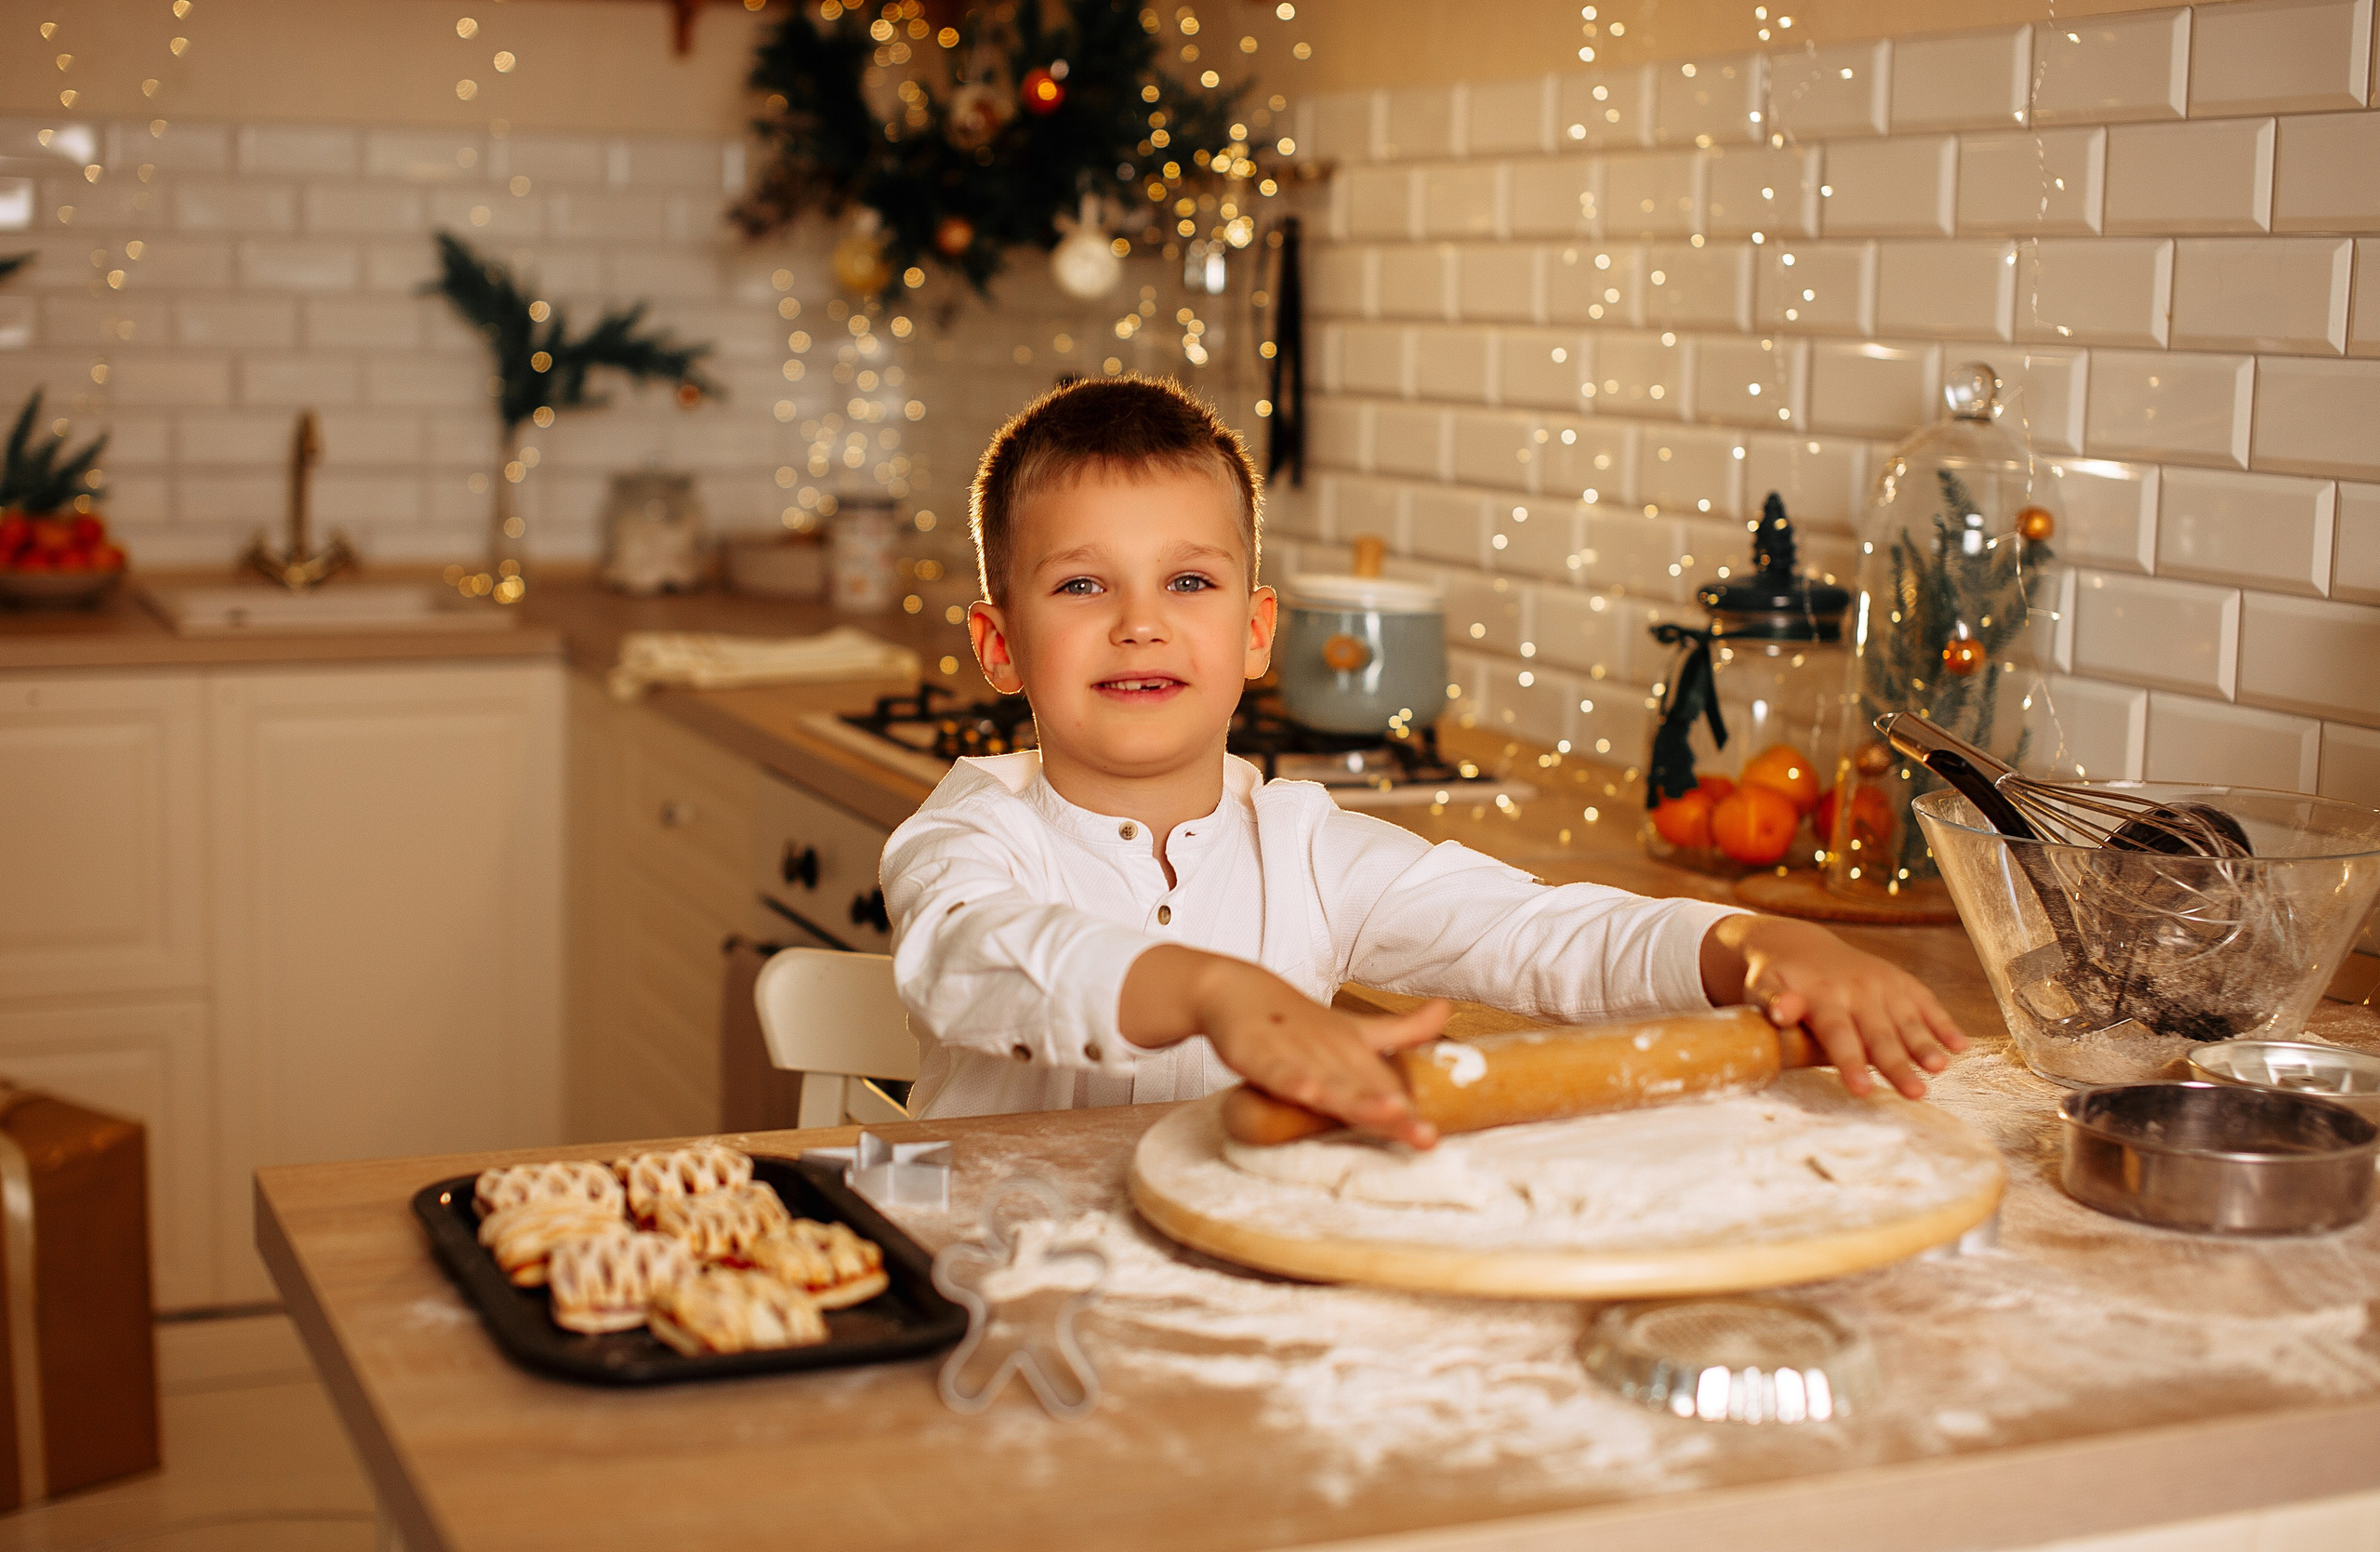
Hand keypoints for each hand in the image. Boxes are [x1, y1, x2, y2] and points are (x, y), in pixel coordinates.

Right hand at [1122, 947, 1449, 1145]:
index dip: (1409, 1114)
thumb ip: (1402, 1030)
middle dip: (1393, 1113)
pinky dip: (1292, 1080)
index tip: (1433, 1138)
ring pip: (1329, 1081)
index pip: (1387, 1088)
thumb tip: (1448, 1009)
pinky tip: (1307, 1092)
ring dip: (1355, 1098)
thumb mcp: (1356, 1029)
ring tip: (1388, 1113)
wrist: (1239, 990)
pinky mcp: (1260, 1054)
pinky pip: (1277, 1071)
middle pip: (1365, 1088)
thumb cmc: (1302, 1021)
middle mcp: (1332, 1052)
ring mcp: (1296, 1052)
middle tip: (1424, 1137)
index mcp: (1356, 1051)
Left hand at [1700, 915, 1967, 1098]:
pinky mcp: (1902, 983)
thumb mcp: (1763, 987)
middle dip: (1898, 1065)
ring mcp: (1883, 984)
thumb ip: (1773, 1001)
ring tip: (1940, 1069)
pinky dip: (1944, 1024)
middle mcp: (1858, 989)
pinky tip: (1960, 1047)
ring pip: (1908, 1020)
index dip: (1851, 1062)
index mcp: (1822, 996)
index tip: (1862, 1090)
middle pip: (1880, 1034)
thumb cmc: (1778, 979)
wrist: (1799, 946)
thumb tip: (1782, 1011)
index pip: (1839, 1034)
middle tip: (1915, 1094)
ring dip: (1926, 1045)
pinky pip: (1927, 1003)